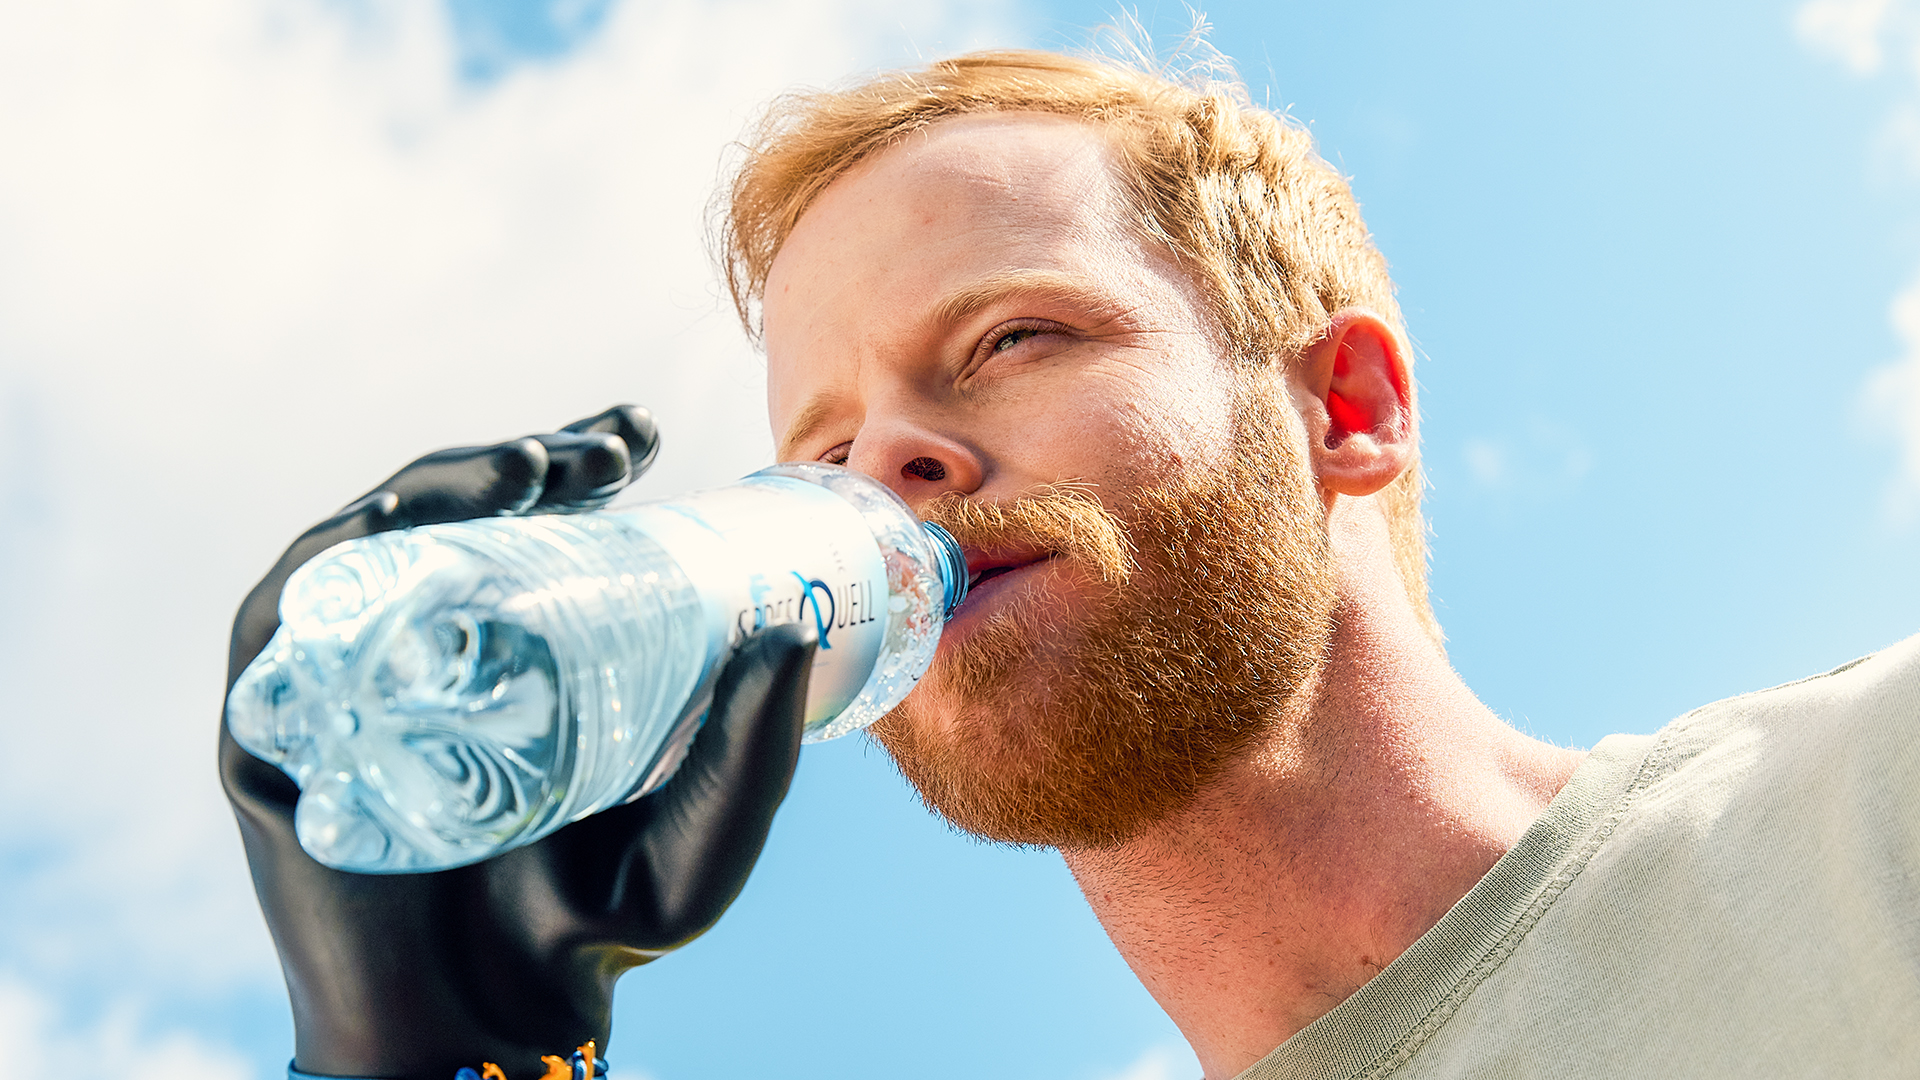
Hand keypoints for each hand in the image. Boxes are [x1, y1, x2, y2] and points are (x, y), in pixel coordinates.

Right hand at [219, 406, 814, 1078]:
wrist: (499, 1026)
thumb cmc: (601, 931)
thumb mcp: (705, 833)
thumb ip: (755, 751)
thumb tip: (793, 629)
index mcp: (511, 663)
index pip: (528, 535)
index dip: (571, 466)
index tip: (636, 437)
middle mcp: (423, 663)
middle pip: (451, 526)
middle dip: (519, 463)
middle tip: (600, 450)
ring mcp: (347, 695)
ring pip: (371, 554)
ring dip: (440, 488)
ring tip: (531, 468)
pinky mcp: (279, 741)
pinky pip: (280, 630)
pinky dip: (331, 566)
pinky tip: (405, 528)